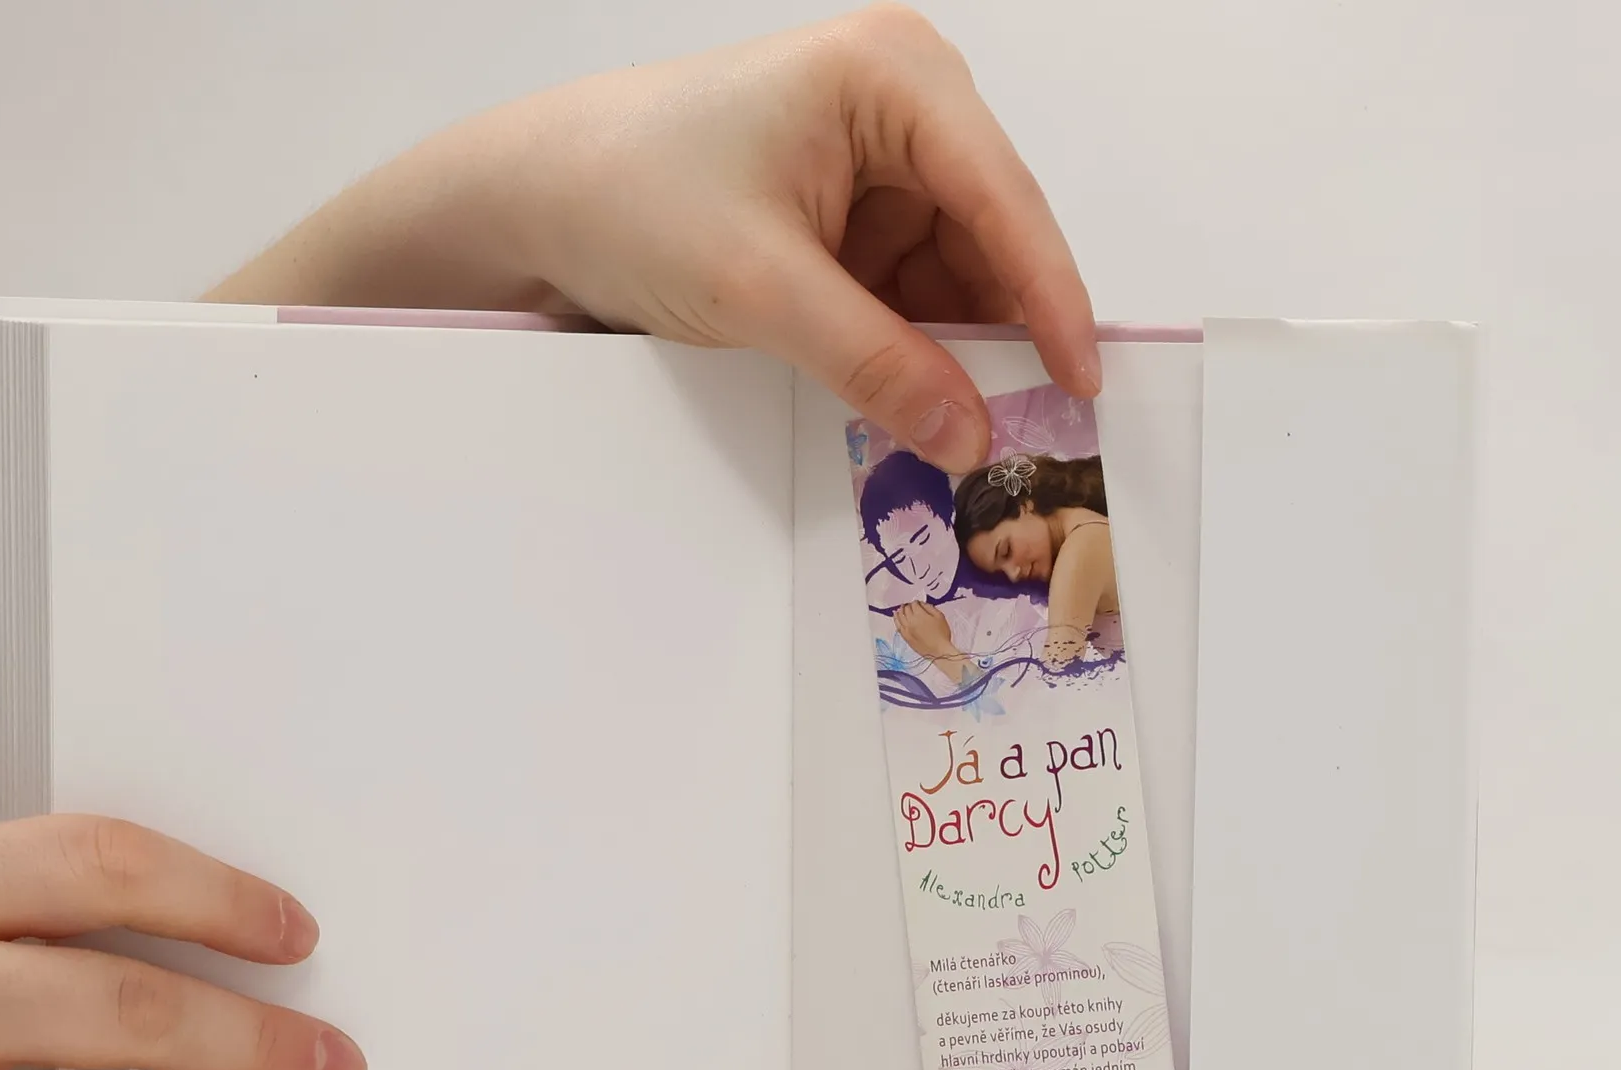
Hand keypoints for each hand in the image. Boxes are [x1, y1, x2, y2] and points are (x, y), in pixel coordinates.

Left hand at [247, 7, 1097, 471]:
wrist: (538, 201)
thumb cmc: (630, 195)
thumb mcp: (759, 288)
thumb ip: (872, 362)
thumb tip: (969, 435)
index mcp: (892, 79)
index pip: (1002, 198)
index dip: (1049, 298)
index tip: (1082, 384)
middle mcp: (901, 109)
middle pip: (988, 241)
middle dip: (999, 339)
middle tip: (1029, 437)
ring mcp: (877, 167)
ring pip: (951, 281)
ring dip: (953, 359)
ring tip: (963, 440)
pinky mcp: (849, 222)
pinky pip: (906, 299)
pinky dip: (911, 356)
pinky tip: (914, 410)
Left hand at [895, 599, 954, 658]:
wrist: (939, 650)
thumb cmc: (941, 634)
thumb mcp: (939, 616)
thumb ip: (929, 607)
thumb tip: (922, 604)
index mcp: (920, 615)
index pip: (914, 604)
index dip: (916, 602)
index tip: (917, 603)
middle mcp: (911, 621)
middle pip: (906, 609)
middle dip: (908, 606)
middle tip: (910, 605)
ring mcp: (907, 629)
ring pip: (900, 616)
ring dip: (900, 611)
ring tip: (901, 608)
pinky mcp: (905, 637)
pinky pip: (897, 626)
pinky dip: (896, 620)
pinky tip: (896, 617)